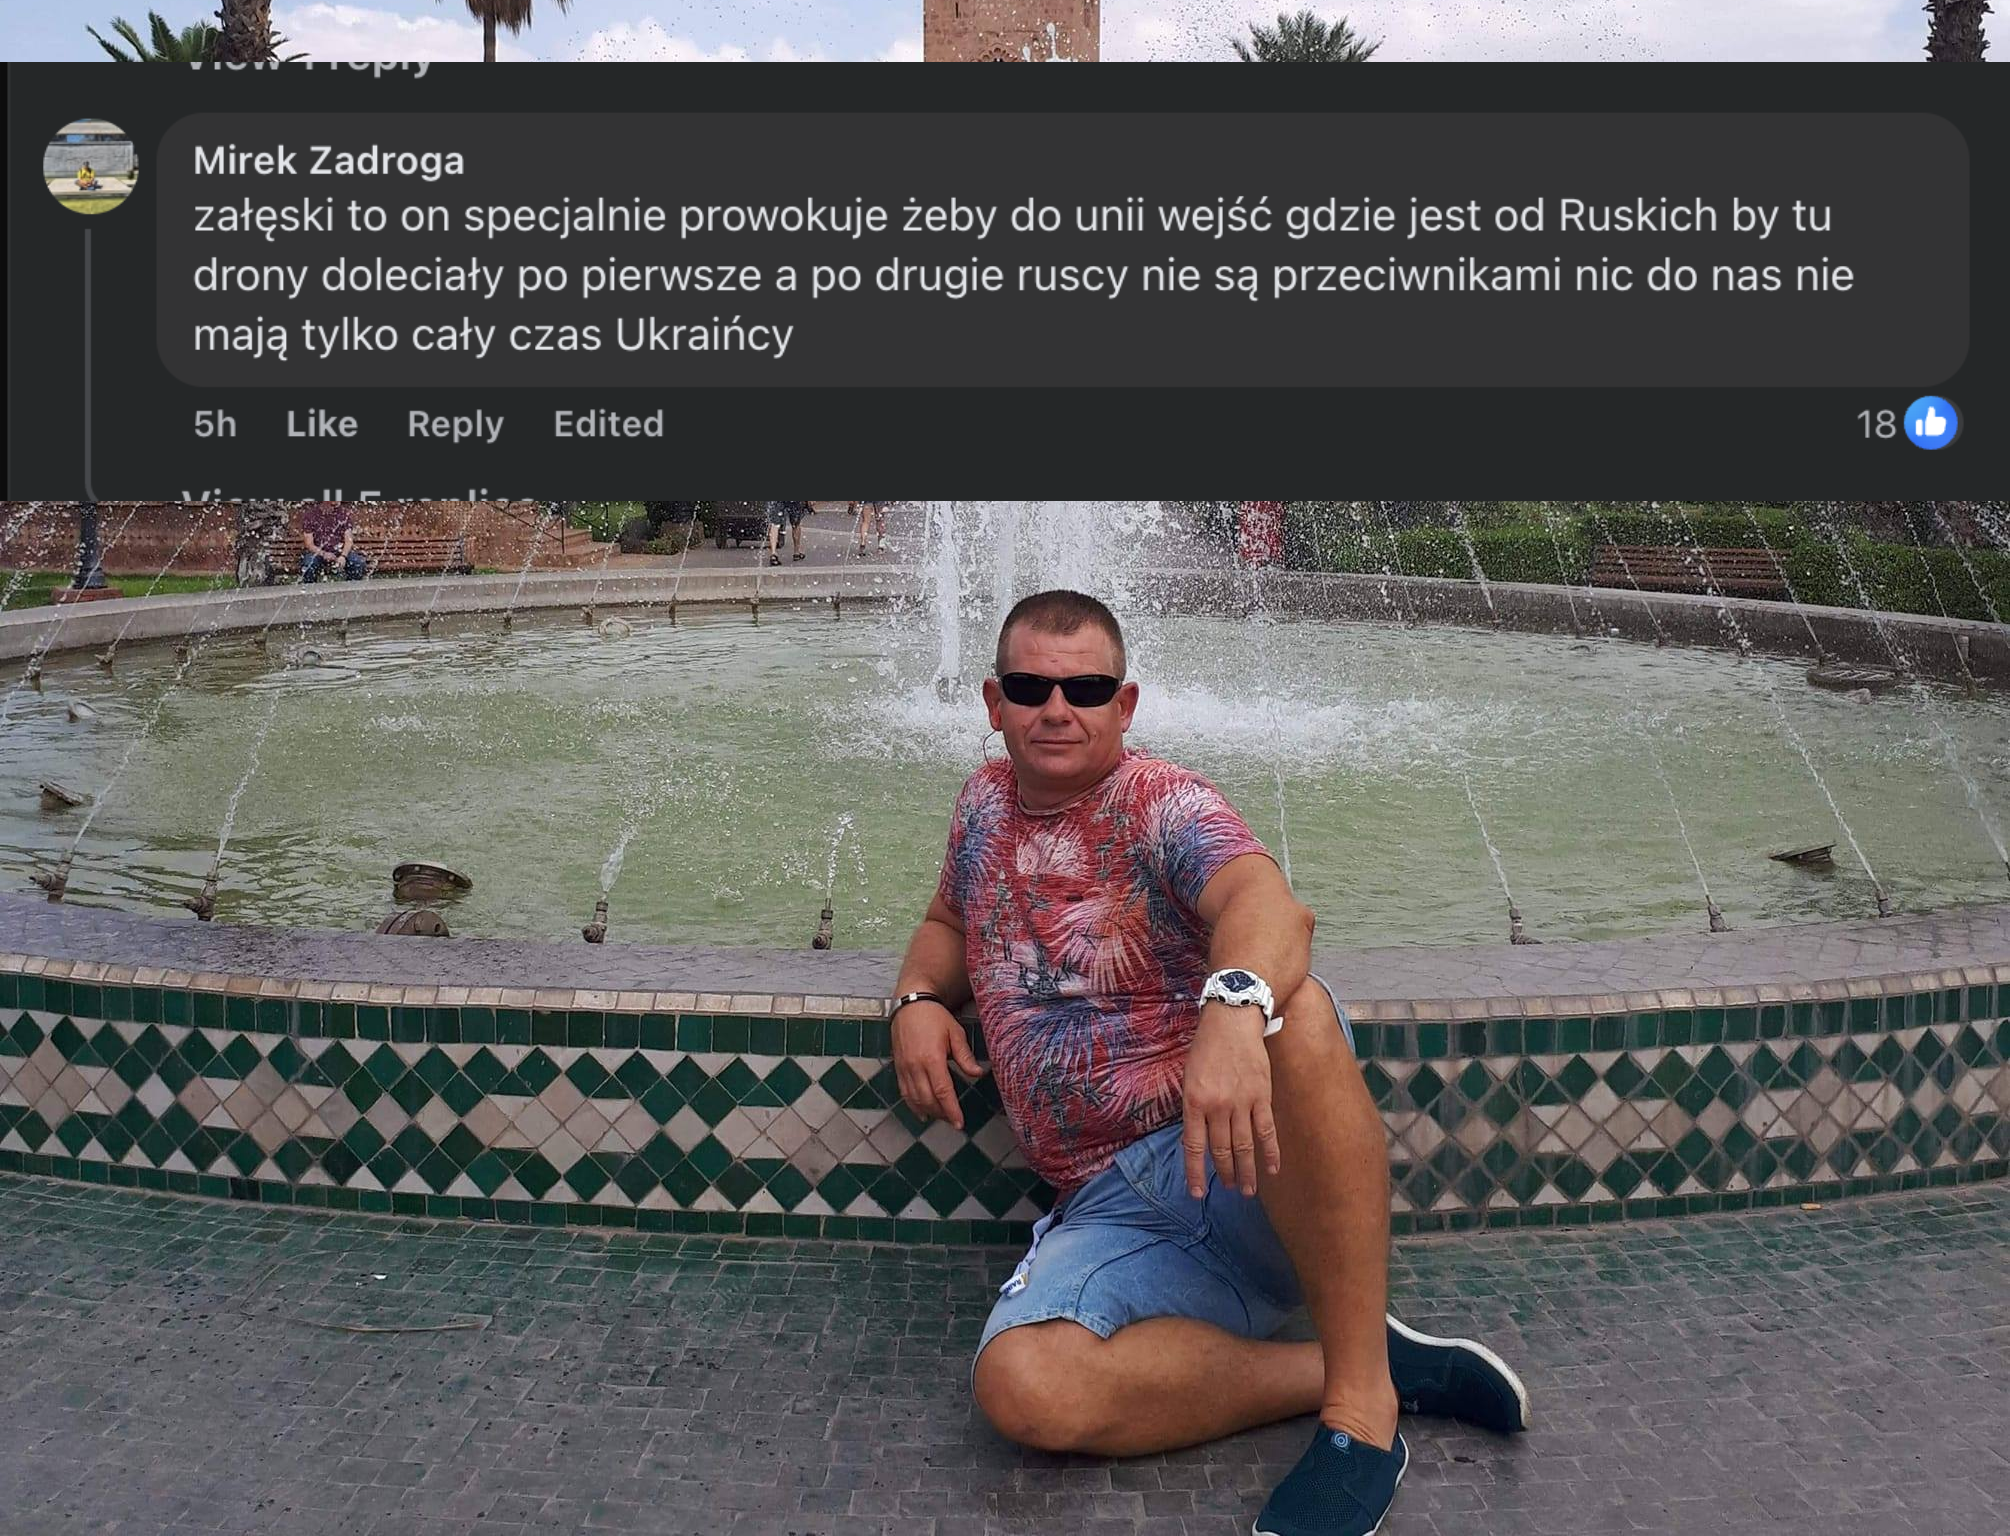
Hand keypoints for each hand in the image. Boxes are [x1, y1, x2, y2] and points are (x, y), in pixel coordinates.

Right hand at [892, 1000, 986, 1129]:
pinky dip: (913, 1105)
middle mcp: (915, 1066)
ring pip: (915, 1099)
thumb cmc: (935, 1017)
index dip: (951, 1110)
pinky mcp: (898, 1066)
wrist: (910, 1003)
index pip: (943, 1091)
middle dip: (941, 1114)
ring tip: (941, 1117)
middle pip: (928, 1099)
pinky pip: (904, 1092)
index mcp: (932, 1058)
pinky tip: (922, 1112)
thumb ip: (965, 1057)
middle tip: (953, 1121)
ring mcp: (904, 1067)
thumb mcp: (955, 1033)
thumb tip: (978, 1074)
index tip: (959, 1123)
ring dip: (928, 1111)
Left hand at [1181, 1003, 1279, 1197]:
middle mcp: (1217, 1106)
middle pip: (1222, 1150)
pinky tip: (1272, 1168)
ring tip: (1248, 1190)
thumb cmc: (1206, 1047)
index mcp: (1194, 1101)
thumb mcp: (1188, 1077)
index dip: (1195, 1173)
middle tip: (1230, 1189)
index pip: (1193, 1147)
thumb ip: (1193, 1109)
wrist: (1232, 1020)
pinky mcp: (1262, 1097)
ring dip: (1247, 1171)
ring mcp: (1241, 1102)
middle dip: (1225, 1174)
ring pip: (1244, 1146)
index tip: (1197, 1194)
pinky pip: (1267, 1131)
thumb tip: (1198, 1139)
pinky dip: (1270, 1152)